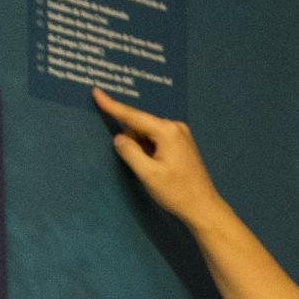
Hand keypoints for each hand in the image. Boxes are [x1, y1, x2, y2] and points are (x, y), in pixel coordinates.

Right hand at [94, 88, 225, 226]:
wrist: (202, 206)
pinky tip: (157, 166)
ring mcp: (180, 133)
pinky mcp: (181, 143)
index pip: (133, 116)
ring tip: (153, 171)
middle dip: (132, 141)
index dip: (112, 105)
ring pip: (147, 133)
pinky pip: (157, 139)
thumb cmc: (176, 192)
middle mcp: (175, 126)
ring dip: (141, 148)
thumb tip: (119, 138)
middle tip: (142, 167)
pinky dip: (149, 150)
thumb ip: (130, 152)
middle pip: (140, 125)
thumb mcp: (148, 174)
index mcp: (166, 131)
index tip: (96, 92)